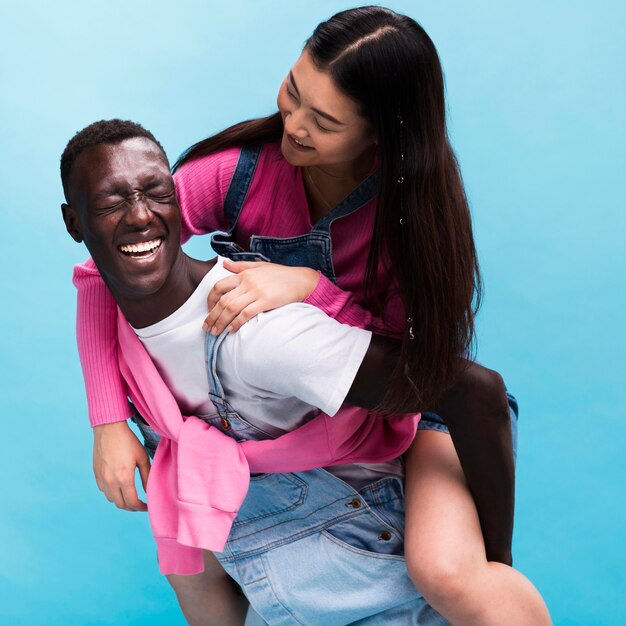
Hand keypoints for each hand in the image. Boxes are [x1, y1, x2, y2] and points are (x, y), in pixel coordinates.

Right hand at [93, 421, 150, 511]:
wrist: (109, 429)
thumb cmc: (128, 441)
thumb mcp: (142, 457)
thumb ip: (146, 476)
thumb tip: (149, 491)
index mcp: (124, 478)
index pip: (132, 502)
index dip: (140, 508)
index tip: (147, 507)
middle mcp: (110, 481)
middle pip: (120, 504)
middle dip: (131, 507)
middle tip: (140, 505)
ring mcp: (101, 478)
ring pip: (111, 499)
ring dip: (121, 501)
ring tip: (131, 496)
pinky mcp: (96, 474)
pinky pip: (104, 490)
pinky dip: (112, 493)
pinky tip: (120, 487)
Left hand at [203, 259, 319, 334]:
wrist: (301, 280)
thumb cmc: (281, 274)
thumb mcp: (260, 266)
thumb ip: (241, 266)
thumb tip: (224, 264)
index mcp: (244, 274)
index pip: (219, 286)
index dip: (210, 300)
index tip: (209, 310)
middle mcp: (248, 282)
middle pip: (223, 301)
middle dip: (212, 316)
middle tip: (207, 328)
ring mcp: (257, 292)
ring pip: (231, 309)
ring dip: (221, 322)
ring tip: (215, 332)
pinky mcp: (266, 301)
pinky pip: (246, 314)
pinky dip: (237, 323)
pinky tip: (232, 330)